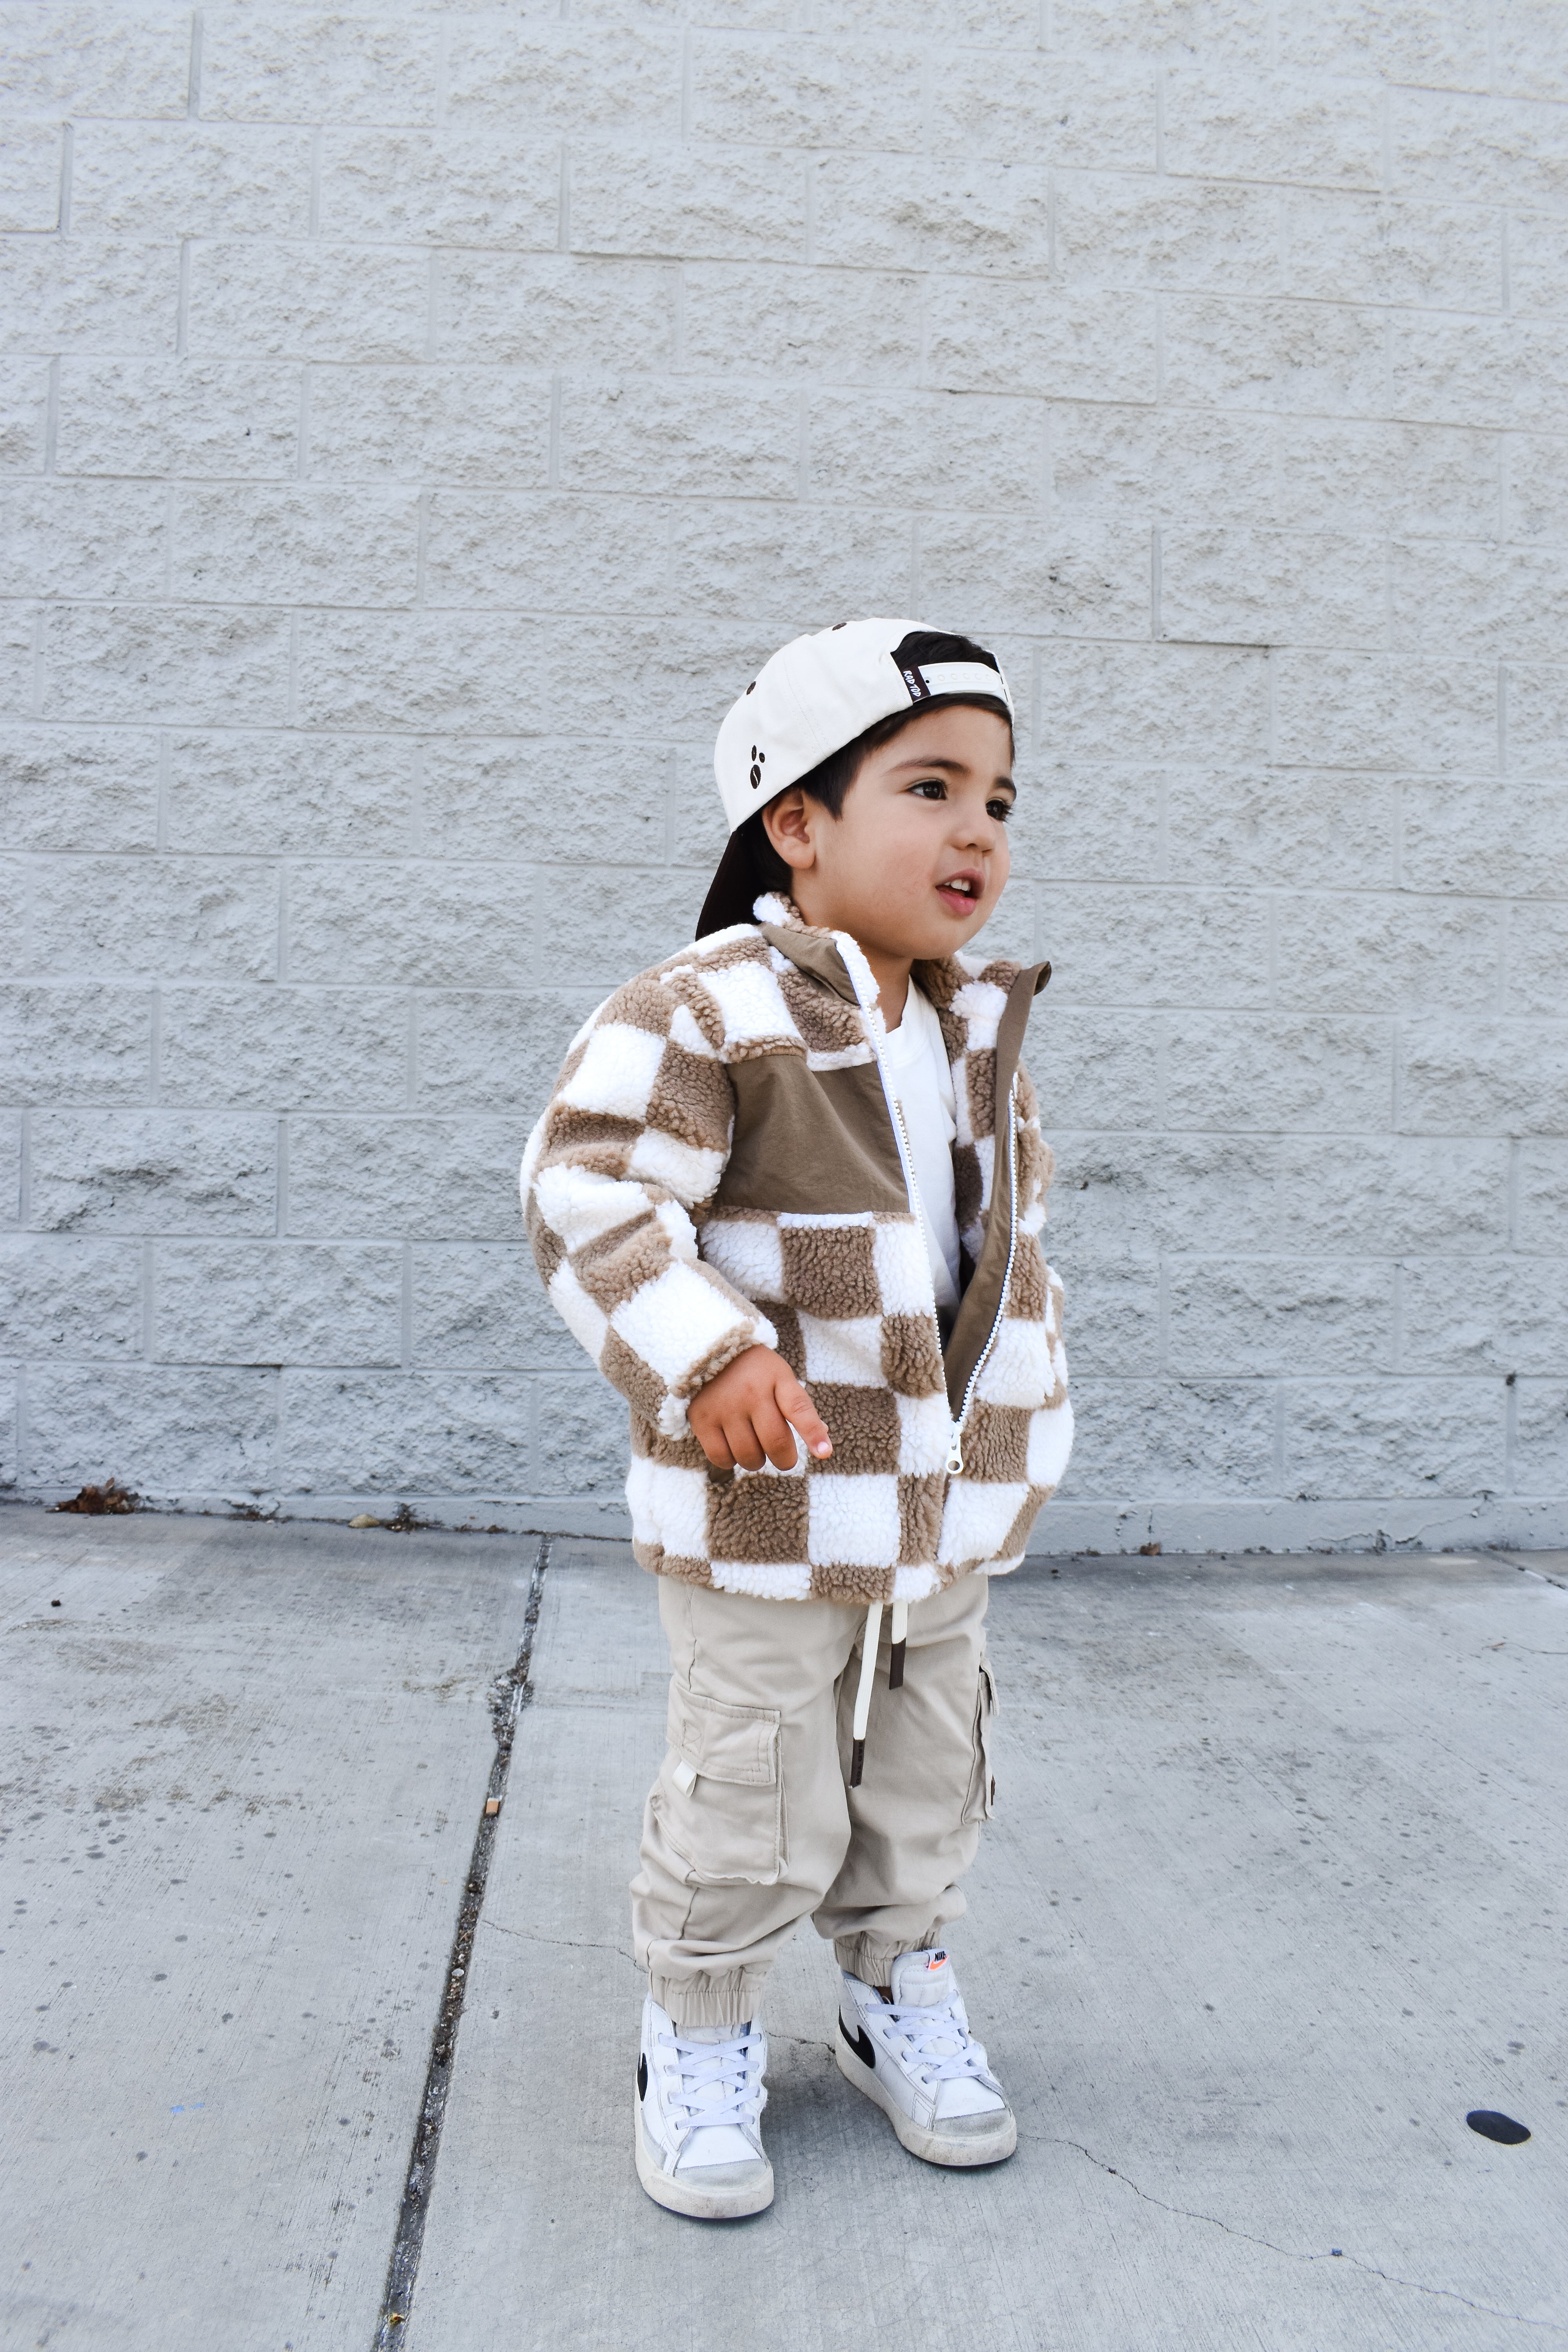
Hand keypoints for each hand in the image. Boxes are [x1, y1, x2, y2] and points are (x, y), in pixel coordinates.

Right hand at [687, 1346, 832, 1472]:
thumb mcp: (780, 1377)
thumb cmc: (753, 1371)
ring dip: (756, 1461)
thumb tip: (822, 1443)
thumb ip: (798, 1407)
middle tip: (783, 1459)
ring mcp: (725, 1406)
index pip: (798, 1407)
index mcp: (776, 1378)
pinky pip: (721, 1457)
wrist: (708, 1350)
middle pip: (775, 1442)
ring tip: (755, 1449)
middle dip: (785, 1460)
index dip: (813, 1433)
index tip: (824, 1453)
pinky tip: (733, 1449)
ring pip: (749, 1455)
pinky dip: (730, 1462)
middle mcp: (751, 1392)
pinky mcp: (702, 1419)